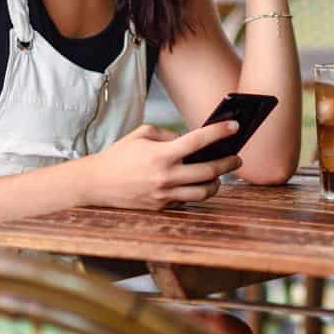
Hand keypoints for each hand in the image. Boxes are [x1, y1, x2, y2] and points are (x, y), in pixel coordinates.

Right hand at [82, 121, 242, 210]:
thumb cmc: (119, 155)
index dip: (219, 132)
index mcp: (161, 154)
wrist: (96, 183)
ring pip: (204, 192)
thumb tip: (192, 141)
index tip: (235, 126)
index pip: (198, 141)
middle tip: (237, 158)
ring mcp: (164, 195)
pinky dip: (197, 191)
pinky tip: (199, 183)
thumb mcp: (142, 134)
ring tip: (220, 175)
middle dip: (228, 163)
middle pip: (209, 171)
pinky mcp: (161, 207)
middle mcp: (166, 176)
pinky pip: (188, 200)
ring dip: (217, 182)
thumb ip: (169, 135)